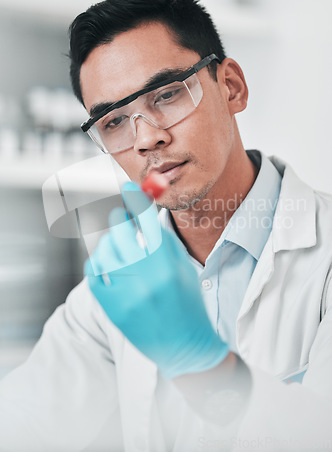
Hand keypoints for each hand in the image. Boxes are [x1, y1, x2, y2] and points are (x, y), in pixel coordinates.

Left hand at [85, 182, 228, 378]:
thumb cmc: (187, 303)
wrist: (184, 347)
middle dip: (122, 221)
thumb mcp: (182, 266)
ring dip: (112, 245)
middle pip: (120, 227)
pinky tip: (111, 268)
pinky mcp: (110, 306)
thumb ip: (161, 239)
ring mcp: (125, 291)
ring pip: (104, 247)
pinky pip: (93, 270)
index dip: (136, 197)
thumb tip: (140, 211)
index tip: (127, 186)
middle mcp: (144, 273)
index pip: (145, 217)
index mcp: (167, 261)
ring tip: (124, 255)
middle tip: (126, 225)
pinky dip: (100, 264)